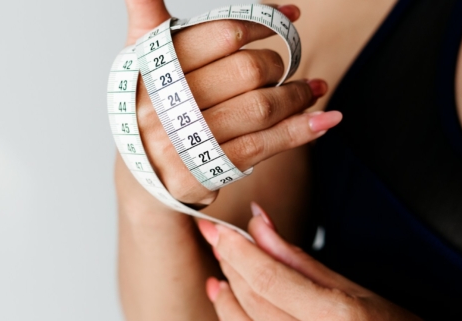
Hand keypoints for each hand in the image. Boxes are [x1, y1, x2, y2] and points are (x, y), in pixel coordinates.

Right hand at [122, 1, 342, 205]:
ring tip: (311, 90)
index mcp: (151, 64)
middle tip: (287, 67)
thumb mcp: (138, 53)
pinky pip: (262, 145)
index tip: (290, 17)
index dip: (262, 22)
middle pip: (246, 70)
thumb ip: (146, 10)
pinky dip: (298, 131)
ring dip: (296, 97)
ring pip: (259, 108)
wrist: (140, 172)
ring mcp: (183, 140)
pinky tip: (322, 121)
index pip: (223, 34)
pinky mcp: (201, 172)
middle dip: (278, 65)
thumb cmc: (151, 102)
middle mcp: (163, 103)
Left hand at [197, 204, 421, 320]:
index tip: (218, 229)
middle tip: (215, 238)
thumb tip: (259, 223)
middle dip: (230, 264)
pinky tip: (228, 300)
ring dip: (227, 295)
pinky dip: (235, 317)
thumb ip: (299, 259)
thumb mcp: (358, 291)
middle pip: (252, 298)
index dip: (237, 250)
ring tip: (219, 269)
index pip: (268, 277)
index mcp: (334, 316)